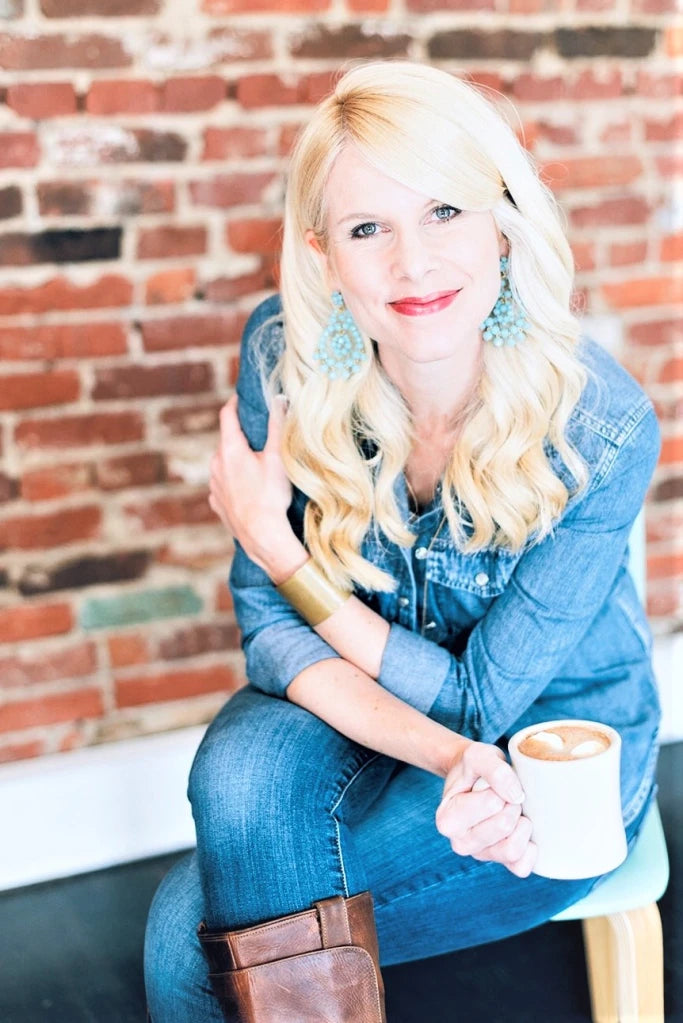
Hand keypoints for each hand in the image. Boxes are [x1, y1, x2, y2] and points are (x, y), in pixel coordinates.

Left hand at [209, 394, 303, 578]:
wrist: (261, 535)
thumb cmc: (271, 495)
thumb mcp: (277, 457)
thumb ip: (277, 425)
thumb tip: (279, 399)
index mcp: (230, 449)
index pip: (226, 416)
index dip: (233, 404)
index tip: (239, 398)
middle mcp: (216, 464)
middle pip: (227, 442)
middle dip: (240, 437)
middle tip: (256, 436)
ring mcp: (214, 485)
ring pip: (224, 465)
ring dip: (236, 461)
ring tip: (255, 466)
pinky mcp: (217, 503)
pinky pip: (223, 486)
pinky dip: (233, 482)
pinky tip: (247, 490)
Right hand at [435, 740, 536, 877]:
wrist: (475, 777)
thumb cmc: (474, 768)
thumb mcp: (478, 755)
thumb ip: (494, 770)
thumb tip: (516, 797)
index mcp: (447, 820)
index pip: (491, 805)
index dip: (499, 788)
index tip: (490, 784)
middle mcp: (459, 843)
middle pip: (504, 826)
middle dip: (512, 804)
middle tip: (505, 795)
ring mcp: (481, 855)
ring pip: (512, 850)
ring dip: (522, 824)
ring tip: (513, 811)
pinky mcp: (500, 863)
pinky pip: (521, 867)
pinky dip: (529, 848)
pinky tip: (522, 828)